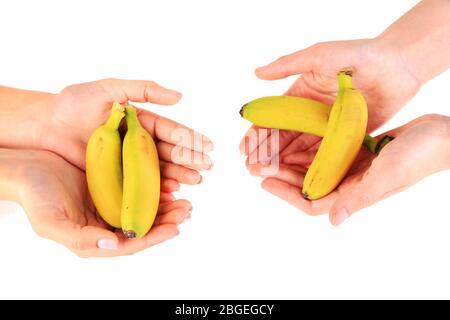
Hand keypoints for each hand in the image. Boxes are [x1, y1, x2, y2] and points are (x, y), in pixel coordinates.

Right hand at [16, 149, 191, 256]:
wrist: (27, 167)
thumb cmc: (35, 197)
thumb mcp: (52, 222)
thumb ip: (82, 239)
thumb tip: (113, 245)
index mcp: (94, 239)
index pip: (130, 243)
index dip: (154, 237)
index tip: (175, 228)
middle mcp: (106, 225)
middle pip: (142, 228)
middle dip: (166, 221)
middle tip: (187, 209)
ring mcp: (110, 205)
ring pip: (143, 210)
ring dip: (164, 206)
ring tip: (184, 199)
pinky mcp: (111, 187)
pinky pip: (137, 190)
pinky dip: (152, 189)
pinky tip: (167, 183)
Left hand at [45, 78, 212, 182]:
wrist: (46, 126)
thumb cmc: (74, 104)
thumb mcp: (109, 89)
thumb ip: (143, 90)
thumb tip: (179, 96)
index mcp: (140, 122)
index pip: (170, 131)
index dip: (190, 139)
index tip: (209, 147)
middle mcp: (138, 143)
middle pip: (169, 153)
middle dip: (189, 160)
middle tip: (206, 168)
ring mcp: (128, 162)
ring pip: (159, 170)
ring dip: (179, 176)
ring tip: (195, 182)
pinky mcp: (117, 177)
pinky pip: (141, 184)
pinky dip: (158, 189)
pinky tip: (172, 192)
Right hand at [240, 38, 421, 179]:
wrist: (398, 65)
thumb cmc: (358, 55)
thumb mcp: (319, 56)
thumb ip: (288, 65)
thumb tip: (256, 73)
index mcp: (300, 95)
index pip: (273, 118)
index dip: (257, 134)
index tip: (244, 149)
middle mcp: (310, 114)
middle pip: (283, 138)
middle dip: (266, 153)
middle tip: (251, 168)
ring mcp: (327, 128)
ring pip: (300, 149)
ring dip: (283, 162)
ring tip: (267, 175)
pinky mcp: (345, 138)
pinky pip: (323, 155)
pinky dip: (309, 165)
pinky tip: (296, 176)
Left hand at [252, 114, 449, 225]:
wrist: (442, 135)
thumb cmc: (421, 156)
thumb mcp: (388, 176)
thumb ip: (360, 198)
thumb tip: (334, 221)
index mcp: (355, 193)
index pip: (312, 201)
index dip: (286, 194)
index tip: (264, 181)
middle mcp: (351, 183)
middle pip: (308, 184)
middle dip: (282, 175)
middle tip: (257, 164)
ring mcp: (355, 168)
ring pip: (315, 169)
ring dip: (292, 162)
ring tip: (270, 152)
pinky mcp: (359, 153)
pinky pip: (327, 154)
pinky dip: (311, 149)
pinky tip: (297, 139)